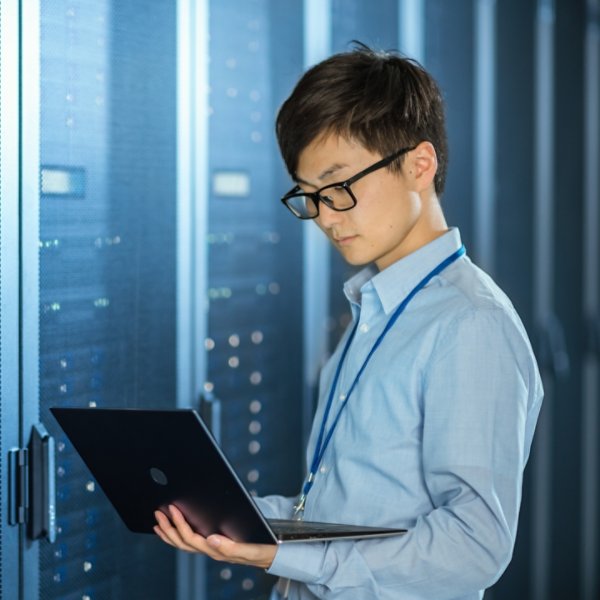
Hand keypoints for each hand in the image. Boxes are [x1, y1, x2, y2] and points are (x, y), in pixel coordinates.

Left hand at [154, 504, 276, 569]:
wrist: (270, 556)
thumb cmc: (262, 552)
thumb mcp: (251, 550)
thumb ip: (231, 547)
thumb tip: (211, 539)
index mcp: (216, 551)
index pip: (191, 539)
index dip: (180, 524)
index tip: (172, 509)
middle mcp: (210, 550)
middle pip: (182, 542)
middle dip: (168, 527)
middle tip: (159, 512)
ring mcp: (210, 549)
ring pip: (183, 544)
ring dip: (169, 532)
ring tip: (159, 520)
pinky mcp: (213, 545)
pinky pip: (190, 543)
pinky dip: (178, 535)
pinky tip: (174, 529)